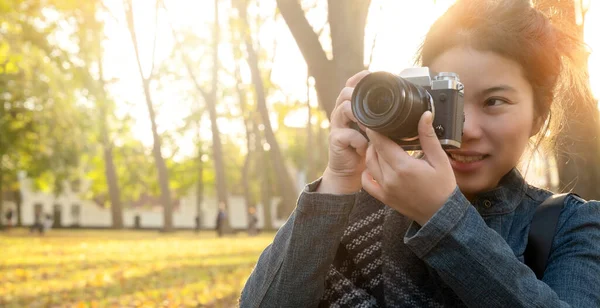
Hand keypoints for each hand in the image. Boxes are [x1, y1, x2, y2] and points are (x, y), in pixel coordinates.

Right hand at [317, 70, 369, 194]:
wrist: (350, 169)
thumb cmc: (365, 146)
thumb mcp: (375, 128)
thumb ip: (381, 115)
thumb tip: (404, 102)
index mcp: (351, 105)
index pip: (351, 84)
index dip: (360, 78)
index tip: (372, 75)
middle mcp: (341, 112)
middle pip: (345, 93)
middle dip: (359, 95)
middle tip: (375, 104)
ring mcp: (337, 125)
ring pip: (344, 109)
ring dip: (359, 115)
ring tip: (370, 125)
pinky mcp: (335, 140)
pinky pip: (346, 134)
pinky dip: (358, 139)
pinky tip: (365, 145)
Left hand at [361, 111, 456, 224]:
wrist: (441, 215)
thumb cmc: (443, 187)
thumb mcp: (440, 160)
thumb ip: (428, 137)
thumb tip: (425, 115)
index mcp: (403, 167)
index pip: (381, 142)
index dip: (375, 130)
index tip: (374, 120)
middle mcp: (390, 178)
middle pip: (373, 152)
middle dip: (376, 139)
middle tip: (382, 131)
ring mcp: (385, 189)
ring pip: (368, 164)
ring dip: (371, 153)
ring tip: (381, 145)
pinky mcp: (384, 198)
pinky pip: (366, 183)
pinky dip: (367, 172)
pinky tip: (375, 165)